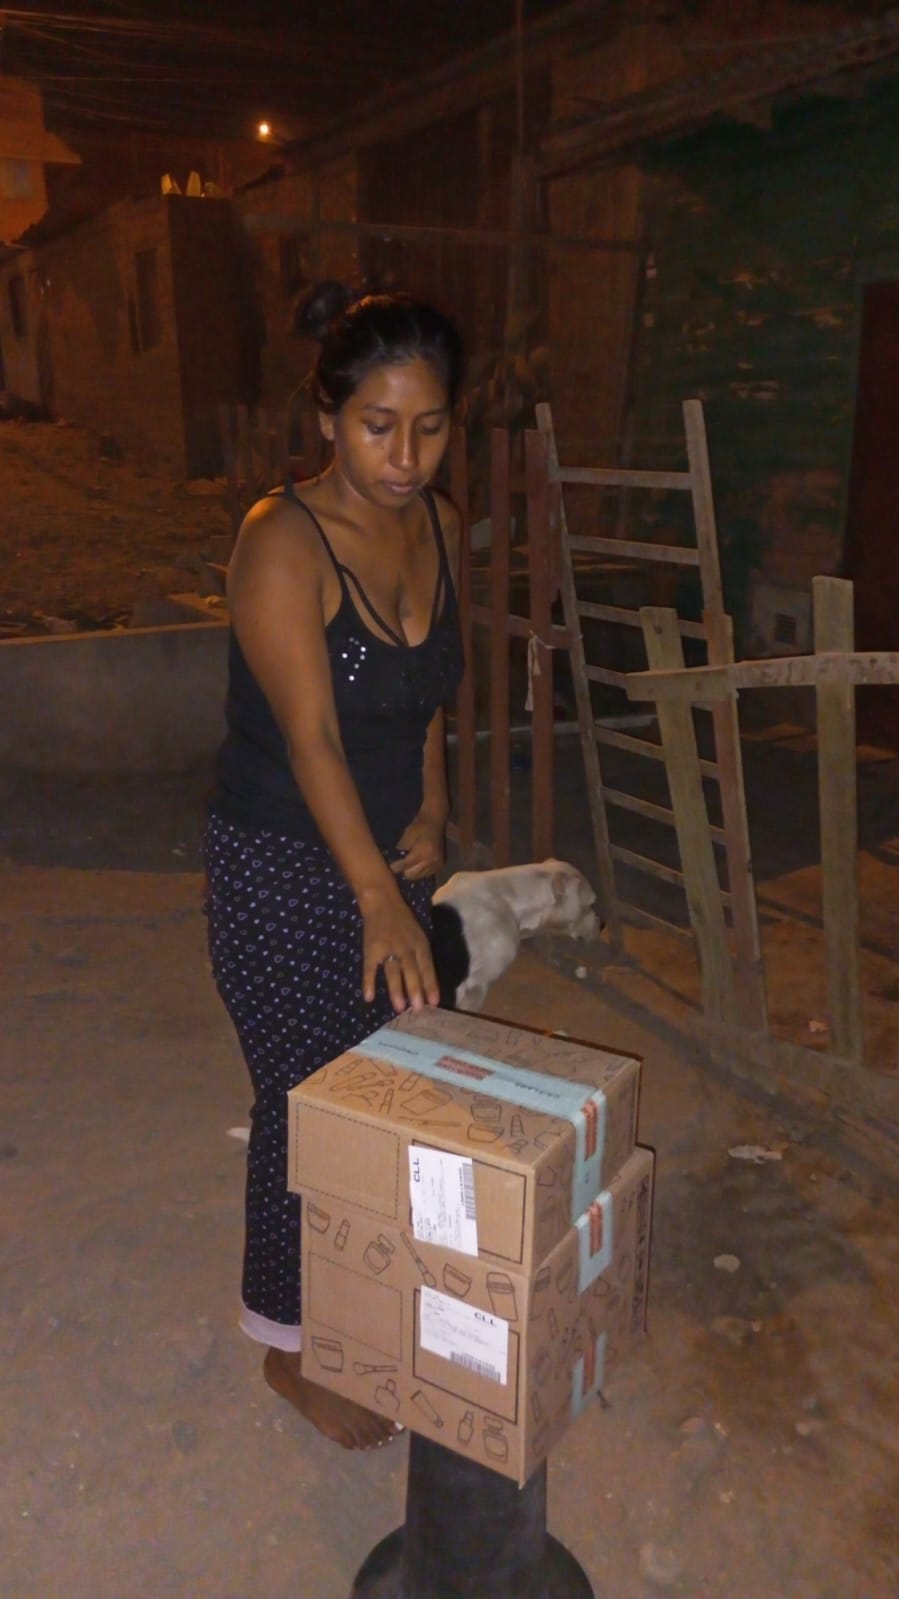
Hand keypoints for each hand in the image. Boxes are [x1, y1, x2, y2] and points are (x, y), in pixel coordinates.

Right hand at [361, 890, 438, 1012]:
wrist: (382, 902)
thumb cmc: (403, 921)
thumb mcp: (419, 935)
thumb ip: (422, 956)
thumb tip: (428, 983)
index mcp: (419, 943)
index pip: (427, 966)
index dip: (430, 983)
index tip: (434, 1002)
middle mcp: (405, 946)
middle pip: (411, 970)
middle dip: (415, 989)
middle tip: (418, 1009)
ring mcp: (387, 948)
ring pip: (393, 971)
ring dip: (395, 989)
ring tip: (399, 1007)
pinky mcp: (370, 950)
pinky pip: (369, 968)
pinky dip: (368, 982)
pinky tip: (369, 998)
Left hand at [390, 810, 445, 881]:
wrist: (435, 821)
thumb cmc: (419, 826)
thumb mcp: (406, 836)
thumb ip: (400, 850)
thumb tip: (392, 862)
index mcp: (422, 853)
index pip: (404, 866)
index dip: (394, 867)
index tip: (389, 866)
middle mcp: (431, 862)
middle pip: (411, 875)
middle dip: (403, 870)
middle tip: (399, 864)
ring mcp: (437, 865)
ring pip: (418, 876)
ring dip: (412, 872)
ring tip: (409, 864)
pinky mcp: (440, 866)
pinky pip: (426, 874)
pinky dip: (420, 871)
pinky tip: (418, 864)